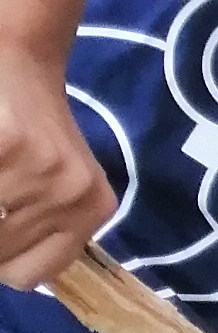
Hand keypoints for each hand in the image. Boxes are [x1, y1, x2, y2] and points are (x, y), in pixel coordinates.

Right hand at [0, 48, 112, 291]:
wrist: (21, 56)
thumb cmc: (29, 126)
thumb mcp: (51, 184)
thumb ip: (36, 232)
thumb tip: (6, 269)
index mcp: (92, 209)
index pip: (29, 276)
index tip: (0, 234)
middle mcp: (75, 195)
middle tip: (0, 197)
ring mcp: (40, 171)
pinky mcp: (8, 146)